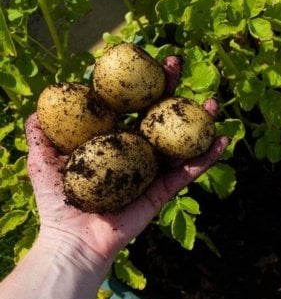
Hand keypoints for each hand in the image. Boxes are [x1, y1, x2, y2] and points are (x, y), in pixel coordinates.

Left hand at [26, 57, 228, 261]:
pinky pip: (188, 172)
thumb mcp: (41, 160)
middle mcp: (134, 150)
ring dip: (199, 121)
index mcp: (110, 139)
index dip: (135, 81)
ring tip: (213, 103)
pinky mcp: (163, 190)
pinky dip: (207, 158)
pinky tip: (224, 140)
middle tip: (176, 64)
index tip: (141, 58)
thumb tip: (37, 107)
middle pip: (156, 114)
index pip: (126, 104)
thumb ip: (39, 133)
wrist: (73, 240)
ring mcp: (151, 169)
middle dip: (168, 88)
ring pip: (179, 141)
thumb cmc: (57, 201)